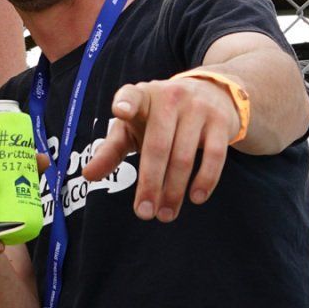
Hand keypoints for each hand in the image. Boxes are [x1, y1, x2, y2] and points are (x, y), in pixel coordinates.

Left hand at [81, 75, 241, 221]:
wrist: (212, 93)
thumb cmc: (160, 117)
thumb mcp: (133, 127)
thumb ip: (110, 150)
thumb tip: (88, 176)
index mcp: (141, 96)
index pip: (131, 96)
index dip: (125, 103)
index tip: (120, 112)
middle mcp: (169, 98)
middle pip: (157, 145)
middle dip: (150, 183)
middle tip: (143, 213)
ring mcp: (197, 108)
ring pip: (184, 156)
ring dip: (174, 190)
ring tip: (166, 214)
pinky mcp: (221, 121)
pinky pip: (214, 155)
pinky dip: (206, 179)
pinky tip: (196, 198)